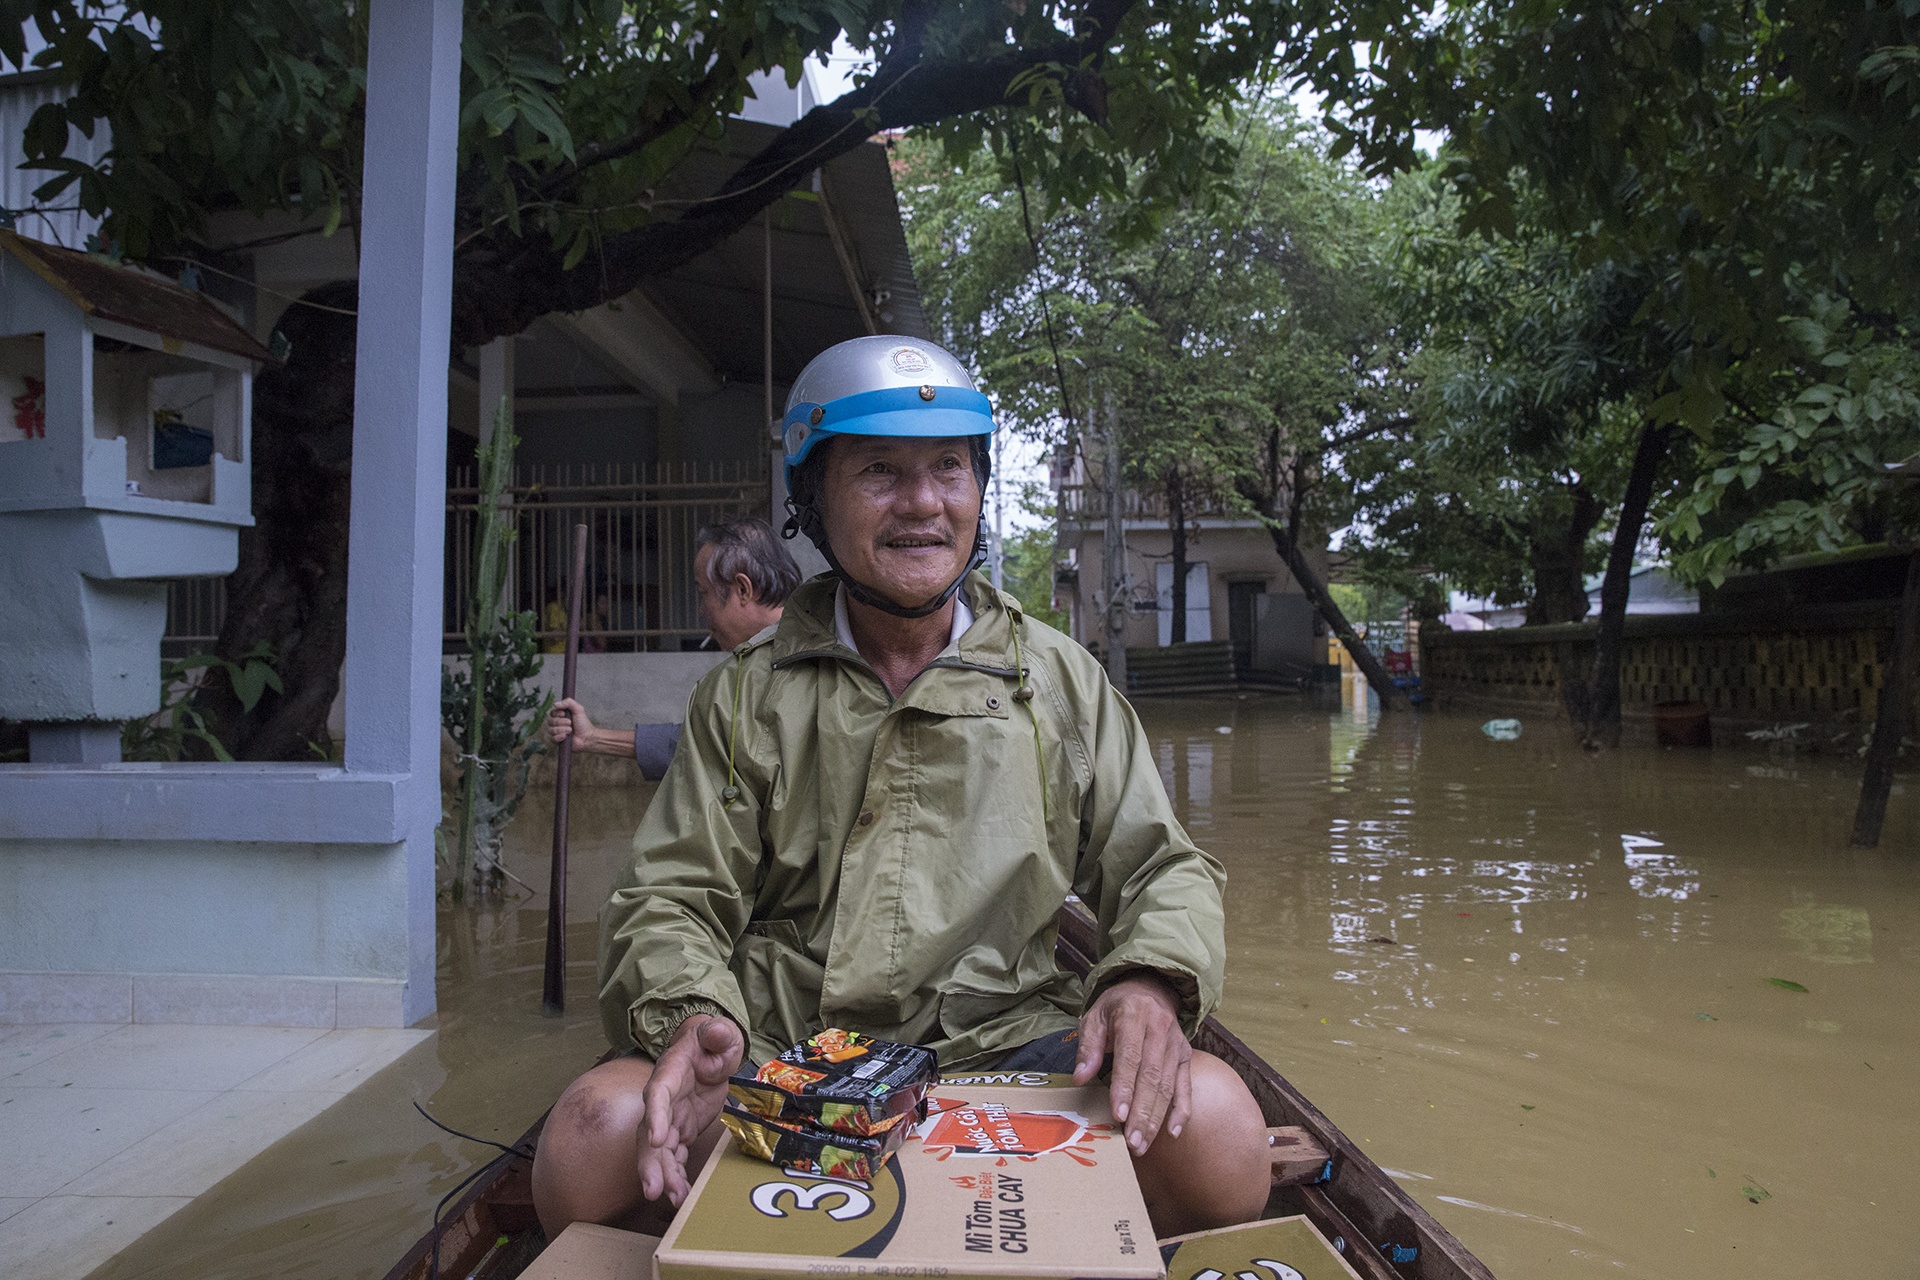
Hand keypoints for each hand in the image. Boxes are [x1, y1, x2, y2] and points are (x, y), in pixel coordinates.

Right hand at [544, 697, 595, 747]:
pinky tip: (566, 736)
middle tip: (570, 723)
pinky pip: (553, 738)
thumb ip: (568, 702)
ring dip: (562, 729)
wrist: (587, 737)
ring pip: (551, 730)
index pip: (552, 713)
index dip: (557, 714)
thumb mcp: (578, 709)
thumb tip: (555, 704)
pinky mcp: (557, 741)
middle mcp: (557, 723)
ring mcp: (556, 732)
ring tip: (570, 730)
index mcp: (560, 715)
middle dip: (561, 722)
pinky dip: (560, 737)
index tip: (565, 714)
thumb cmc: (583, 724)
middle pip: (550, 721)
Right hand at [637, 1014, 743, 1204]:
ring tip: (674, 1199)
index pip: (658, 1094)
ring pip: (659, 1152)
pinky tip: (682, 1196)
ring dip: (664, 1176)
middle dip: (650, 1162)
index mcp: (670, 1073)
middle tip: (654, 1189)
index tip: (657, 1138)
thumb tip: (718, 1032)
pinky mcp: (680, 1132)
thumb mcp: (720, 1032)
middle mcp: (663, 1100)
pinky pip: (674, 1158)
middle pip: (649, 1133)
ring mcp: (670, 1119)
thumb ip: (718, 1033)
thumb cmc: (712, 1042)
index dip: (656, 1116)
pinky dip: (676, 1176)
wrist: (710, 1053)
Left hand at [1073, 972, 1190, 1156]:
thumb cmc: (1117, 1007)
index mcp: (1134, 1016)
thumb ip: (1088, 1046)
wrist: (1150, 988)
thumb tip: (1080, 1078)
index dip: (1125, 1087)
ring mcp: (1176, 1044)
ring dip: (1156, 1118)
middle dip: (1142, 1113)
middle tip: (1131, 1142)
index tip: (1118, 1114)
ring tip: (1142, 1144)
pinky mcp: (1185, 1056)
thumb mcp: (1094, 1016)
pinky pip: (1186, 1087)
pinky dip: (1182, 1111)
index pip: (1130, 1056)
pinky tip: (1173, 1133)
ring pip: (1168, 1086)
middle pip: (1152, 1077)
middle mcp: (1160, 1029)